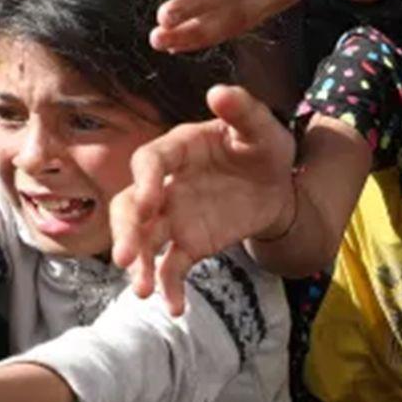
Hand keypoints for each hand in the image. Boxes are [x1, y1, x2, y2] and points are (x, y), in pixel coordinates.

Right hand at [110, 85, 296, 314]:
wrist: (276, 186)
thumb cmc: (264, 148)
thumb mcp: (262, 128)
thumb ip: (242, 110)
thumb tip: (219, 92)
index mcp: (177, 149)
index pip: (149, 161)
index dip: (146, 180)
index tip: (151, 202)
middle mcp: (166, 184)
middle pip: (131, 206)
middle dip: (126, 232)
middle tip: (125, 258)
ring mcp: (172, 217)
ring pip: (144, 240)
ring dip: (139, 265)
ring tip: (143, 291)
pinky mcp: (187, 243)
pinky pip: (171, 267)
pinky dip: (169, 288)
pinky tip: (175, 309)